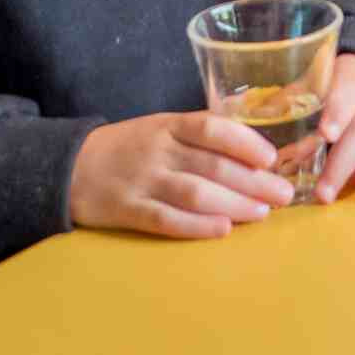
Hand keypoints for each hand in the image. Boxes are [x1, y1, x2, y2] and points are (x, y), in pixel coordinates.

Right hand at [69, 111, 294, 239]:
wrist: (70, 167)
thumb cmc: (129, 147)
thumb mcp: (161, 129)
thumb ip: (197, 138)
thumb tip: (251, 153)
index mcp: (169, 124)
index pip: (213, 128)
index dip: (246, 142)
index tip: (272, 158)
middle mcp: (159, 150)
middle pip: (212, 164)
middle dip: (253, 181)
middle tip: (283, 194)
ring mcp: (143, 180)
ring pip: (195, 192)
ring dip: (233, 203)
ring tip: (262, 213)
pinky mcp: (128, 210)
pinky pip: (166, 219)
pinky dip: (197, 225)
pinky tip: (222, 230)